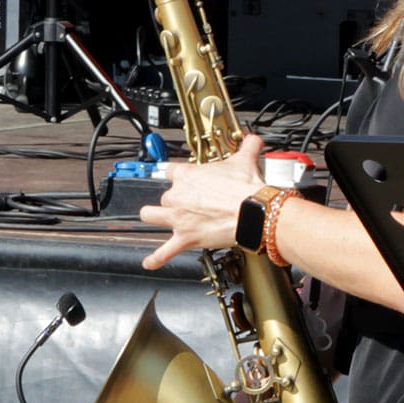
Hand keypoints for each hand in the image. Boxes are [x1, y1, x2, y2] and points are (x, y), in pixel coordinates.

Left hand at [140, 133, 265, 269]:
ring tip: (156, 217)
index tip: (184, 176)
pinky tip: (149, 262)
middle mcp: (178, 195)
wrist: (254, 211)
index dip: (179, 174)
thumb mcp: (245, 160)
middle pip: (165, 194)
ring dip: (154, 216)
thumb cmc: (245, 188)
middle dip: (175, 198)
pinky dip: (156, 258)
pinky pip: (165, 251)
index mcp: (187, 174)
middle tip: (189, 201)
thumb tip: (254, 140)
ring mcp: (179, 218)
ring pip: (152, 215)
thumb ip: (247, 147)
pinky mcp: (186, 238)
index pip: (172, 170)